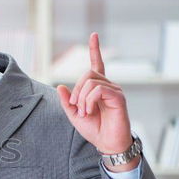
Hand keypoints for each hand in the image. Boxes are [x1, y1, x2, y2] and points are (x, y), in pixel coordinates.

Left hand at [56, 33, 138, 170]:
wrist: (106, 143)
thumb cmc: (93, 128)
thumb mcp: (74, 114)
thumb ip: (67, 101)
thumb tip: (60, 86)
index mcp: (97, 88)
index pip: (97, 64)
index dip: (95, 49)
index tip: (93, 35)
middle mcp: (108, 85)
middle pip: (88, 73)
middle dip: (77, 90)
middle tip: (77, 107)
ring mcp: (114, 90)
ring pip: (91, 82)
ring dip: (82, 98)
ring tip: (85, 112)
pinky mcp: (118, 97)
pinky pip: (98, 90)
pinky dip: (89, 100)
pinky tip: (90, 111)